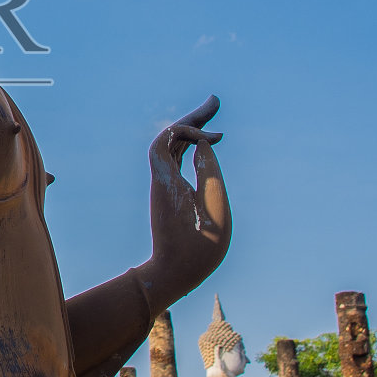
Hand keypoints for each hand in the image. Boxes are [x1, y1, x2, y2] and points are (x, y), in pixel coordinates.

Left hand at [142, 95, 230, 301]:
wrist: (173, 275)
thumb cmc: (198, 248)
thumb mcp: (214, 210)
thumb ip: (210, 173)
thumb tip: (203, 146)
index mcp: (167, 180)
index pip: (167, 138)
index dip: (190, 128)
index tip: (216, 138)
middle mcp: (161, 179)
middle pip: (170, 138)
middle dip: (192, 119)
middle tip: (214, 100)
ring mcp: (165, 187)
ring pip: (174, 149)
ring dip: (192, 131)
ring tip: (212, 115)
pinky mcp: (171, 195)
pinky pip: (178, 161)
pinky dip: (191, 148)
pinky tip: (205, 145)